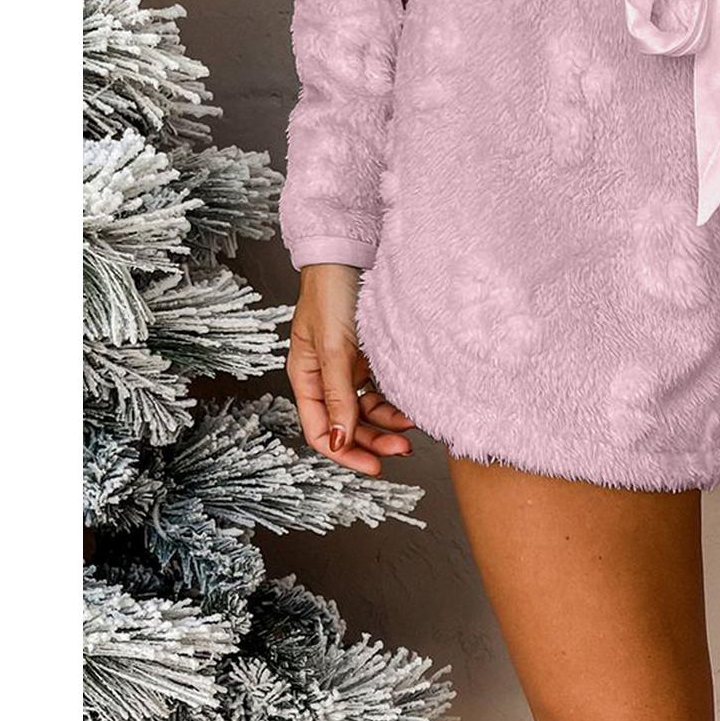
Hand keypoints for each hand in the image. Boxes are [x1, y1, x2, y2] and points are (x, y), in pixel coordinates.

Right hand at [286, 263, 415, 475]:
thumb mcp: (334, 349)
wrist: (354, 254)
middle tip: (404, 449)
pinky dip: (396, 403)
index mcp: (306, 377)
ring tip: (413, 426)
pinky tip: (411, 406)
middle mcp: (326, 378)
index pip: (321, 430)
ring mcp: (350, 370)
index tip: (376, 466)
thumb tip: (340, 442)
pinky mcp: (371, 360)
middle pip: (348, 426)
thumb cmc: (332, 294)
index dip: (346, 453)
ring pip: (369, 412)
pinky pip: (383, 392)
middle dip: (374, 441)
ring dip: (389, 424)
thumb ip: (337, 396)